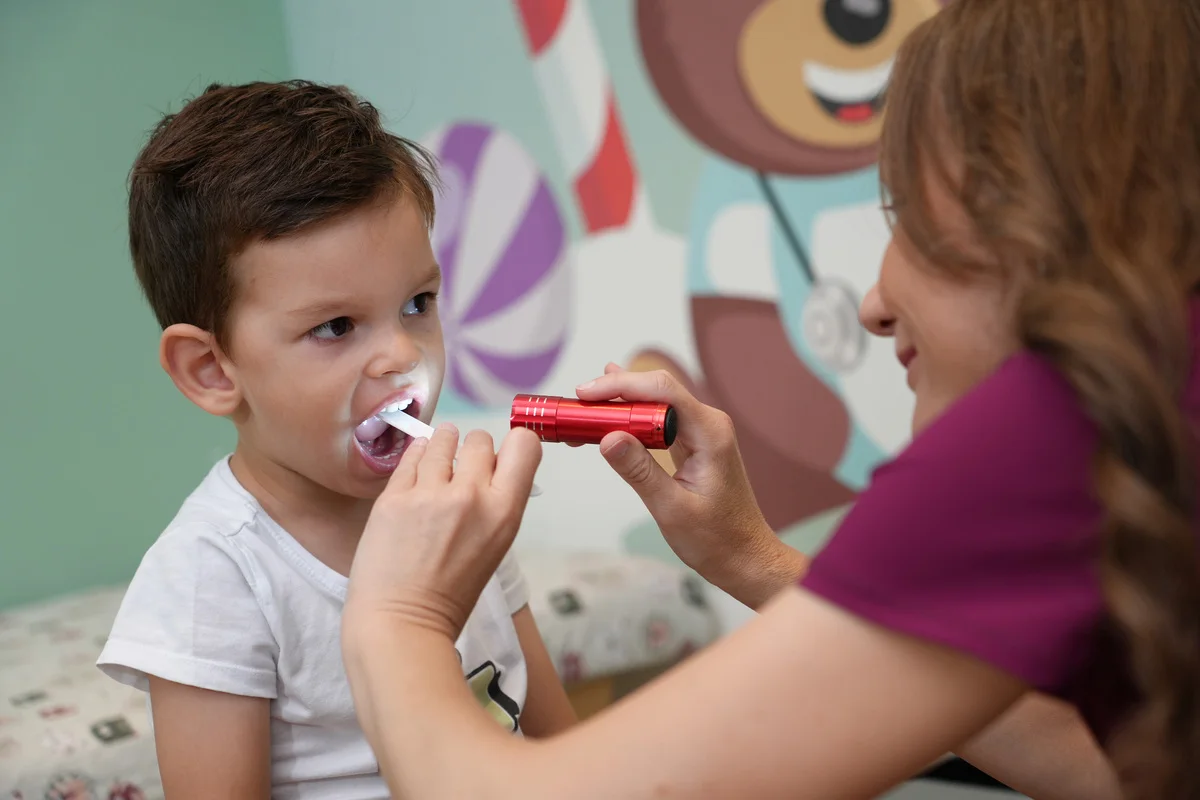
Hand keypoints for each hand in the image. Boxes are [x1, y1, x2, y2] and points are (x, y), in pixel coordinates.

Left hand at [344, 424, 542, 639]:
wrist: (401, 623)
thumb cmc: (452, 594)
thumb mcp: (494, 547)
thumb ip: (495, 505)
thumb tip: (490, 470)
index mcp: (504, 512)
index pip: (525, 444)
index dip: (516, 443)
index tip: (502, 454)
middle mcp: (471, 495)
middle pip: (480, 439)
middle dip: (473, 450)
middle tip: (461, 468)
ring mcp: (429, 493)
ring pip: (443, 438)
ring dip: (442, 445)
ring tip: (436, 460)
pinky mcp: (394, 496)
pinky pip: (410, 455)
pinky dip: (416, 456)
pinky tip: (416, 469)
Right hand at [576, 364, 784, 594]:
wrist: (746, 557)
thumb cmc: (717, 539)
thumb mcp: (671, 508)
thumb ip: (639, 471)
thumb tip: (607, 438)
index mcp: (710, 432)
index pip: (661, 390)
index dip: (620, 384)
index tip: (585, 394)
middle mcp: (708, 423)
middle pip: (655, 390)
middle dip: (613, 393)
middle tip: (575, 406)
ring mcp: (702, 432)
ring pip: (654, 403)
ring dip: (618, 406)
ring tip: (582, 412)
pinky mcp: (693, 444)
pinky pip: (657, 421)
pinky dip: (630, 421)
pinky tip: (609, 411)